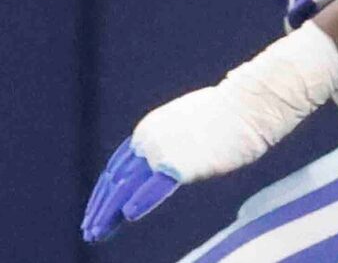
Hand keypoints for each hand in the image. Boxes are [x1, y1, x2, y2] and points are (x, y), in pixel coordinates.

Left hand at [80, 26, 337, 241]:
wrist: (249, 105)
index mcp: (146, 131)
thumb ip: (172, 147)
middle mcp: (146, 139)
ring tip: (96, 232)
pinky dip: (140, 202)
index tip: (97, 213)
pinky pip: (155, 187)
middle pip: (115, 180)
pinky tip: (128, 217)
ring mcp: (162, 149)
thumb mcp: (189, 131)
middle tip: (89, 231)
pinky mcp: (181, 162)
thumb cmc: (227, 118)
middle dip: (100, 208)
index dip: (104, 193)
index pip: (117, 169)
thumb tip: (170, 164)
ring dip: (109, 212)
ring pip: (127, 187)